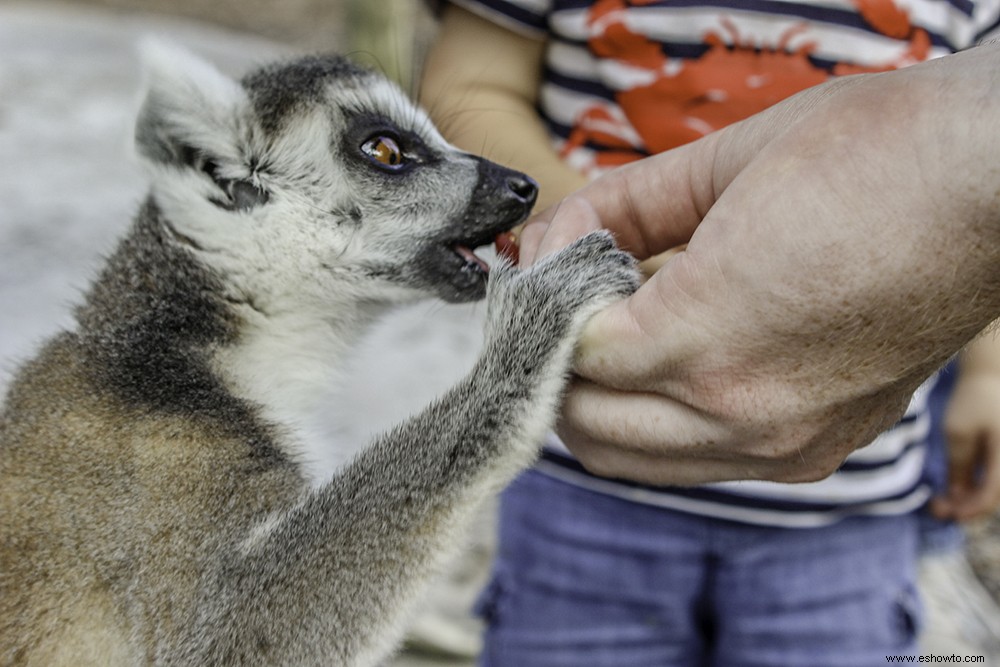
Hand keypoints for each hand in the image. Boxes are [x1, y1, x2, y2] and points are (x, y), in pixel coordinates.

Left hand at [521, 44, 999, 484]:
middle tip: (569, 306)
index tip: (556, 263)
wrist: (995, 184)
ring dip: (605, 404)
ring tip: (621, 333)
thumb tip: (561, 237)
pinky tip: (680, 356)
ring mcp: (786, 444)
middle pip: (587, 428)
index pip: (573, 357)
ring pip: (636, 461)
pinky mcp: (817, 449)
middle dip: (558, 365)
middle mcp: (742, 416)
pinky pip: (701, 461)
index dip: (547, 305)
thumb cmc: (879, 157)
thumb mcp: (724, 162)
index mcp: (706, 340)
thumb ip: (621, 206)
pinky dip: (664, 420)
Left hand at [932, 371, 999, 520]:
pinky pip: (992, 482)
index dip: (971, 508)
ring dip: (968, 502)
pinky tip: (951, 494)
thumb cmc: (973, 402)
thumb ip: (959, 466)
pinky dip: (973, 490)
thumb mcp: (958, 433)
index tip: (948, 514)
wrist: (990, 380)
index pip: (992, 492)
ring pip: (993, 492)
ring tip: (939, 504)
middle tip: (937, 511)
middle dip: (966, 508)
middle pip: (994, 497)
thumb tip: (956, 498)